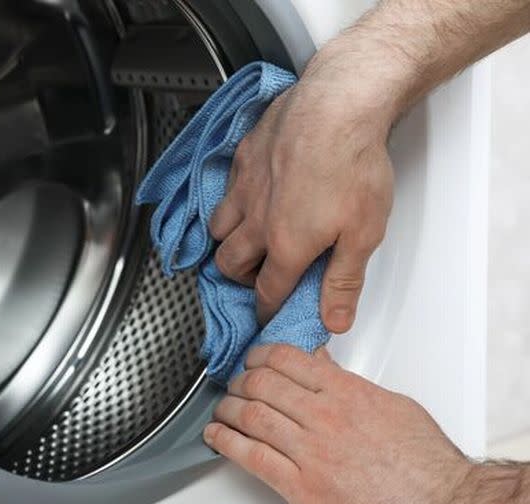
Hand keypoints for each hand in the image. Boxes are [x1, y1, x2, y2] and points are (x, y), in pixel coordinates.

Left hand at [203, 345, 473, 503]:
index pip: (287, 359)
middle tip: (235, 383)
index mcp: (347, 392)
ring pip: (252, 415)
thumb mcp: (393, 405)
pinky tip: (217, 435)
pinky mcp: (303, 487)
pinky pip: (252, 457)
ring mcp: (311, 452)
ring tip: (223, 407)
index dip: (260, 355)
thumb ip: (351, 383)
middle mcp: (325, 417)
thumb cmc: (427, 465)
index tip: (253, 359)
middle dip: (241, 380)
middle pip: (263, 383)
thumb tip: (324, 367)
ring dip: (229, 408)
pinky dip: (226, 442)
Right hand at [209, 45, 396, 332]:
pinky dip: (230, 201)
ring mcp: (245, 187)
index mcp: (285, 245)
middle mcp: (256, 220)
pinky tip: (249, 194)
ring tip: (246, 239)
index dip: (267, 310)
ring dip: (228, 241)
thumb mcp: (364, 233)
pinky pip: (224, 189)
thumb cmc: (353, 164)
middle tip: (257, 277)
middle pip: (229, 263)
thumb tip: (334, 321)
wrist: (338, 104)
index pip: (267, 291)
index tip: (268, 314)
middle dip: (240, 278)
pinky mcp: (244, 157)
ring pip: (217, 227)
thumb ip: (344, 281)